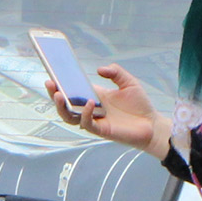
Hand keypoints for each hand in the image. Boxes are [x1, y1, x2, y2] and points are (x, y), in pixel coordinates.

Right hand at [53, 62, 167, 160]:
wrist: (152, 123)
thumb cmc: (140, 105)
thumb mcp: (129, 82)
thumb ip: (115, 72)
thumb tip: (99, 69)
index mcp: (94, 96)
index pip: (73, 91)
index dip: (61, 83)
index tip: (53, 73)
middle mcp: (91, 109)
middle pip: (65, 105)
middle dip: (54, 95)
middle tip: (50, 83)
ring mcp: (94, 120)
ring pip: (70, 117)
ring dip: (62, 107)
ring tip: (59, 95)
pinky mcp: (101, 131)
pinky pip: (87, 124)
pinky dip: (85, 114)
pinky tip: (89, 103)